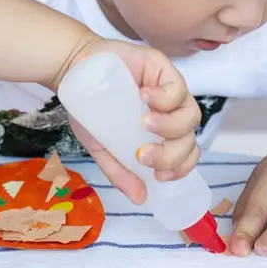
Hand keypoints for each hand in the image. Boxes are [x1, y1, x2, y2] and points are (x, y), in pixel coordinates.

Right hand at [61, 38, 201, 204]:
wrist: (75, 72)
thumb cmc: (90, 109)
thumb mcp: (102, 146)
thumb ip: (120, 170)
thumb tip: (140, 199)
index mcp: (162, 134)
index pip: (186, 154)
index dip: (180, 167)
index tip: (158, 175)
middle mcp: (171, 113)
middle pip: (190, 138)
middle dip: (171, 153)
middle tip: (143, 154)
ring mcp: (170, 90)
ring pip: (191, 114)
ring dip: (170, 125)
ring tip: (144, 122)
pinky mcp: (164, 68)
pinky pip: (178, 87)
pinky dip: (165, 97)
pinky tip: (143, 95)